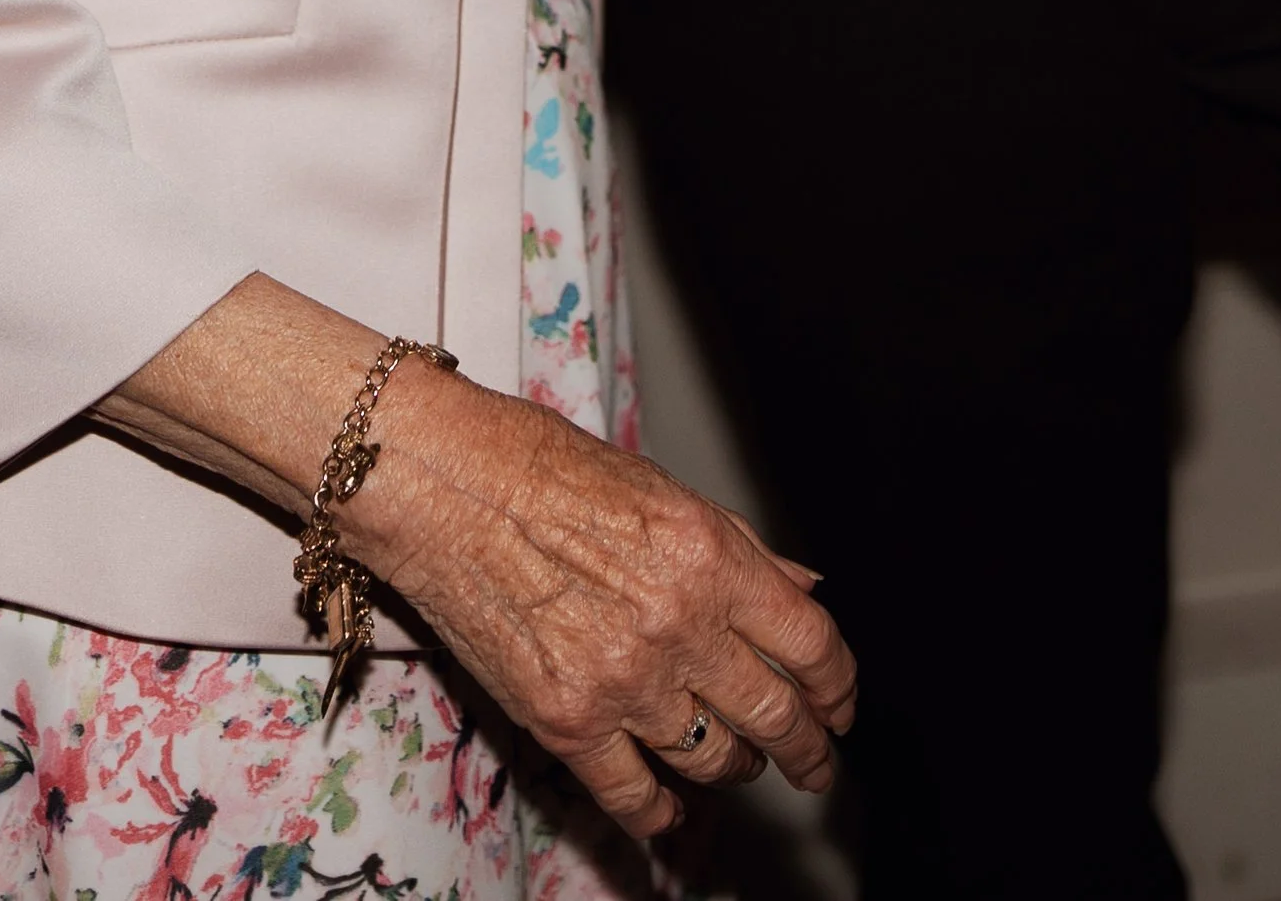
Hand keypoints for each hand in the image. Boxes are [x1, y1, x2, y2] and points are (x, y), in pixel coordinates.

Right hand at [106, 278, 853, 843]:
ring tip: (734, 761)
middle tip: (813, 764)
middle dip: (807, 750)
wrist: (441, 486)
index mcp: (709, 554)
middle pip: (776, 716)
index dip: (839, 687)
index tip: (840, 705)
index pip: (812, 644)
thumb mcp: (661, 491)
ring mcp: (622, 680)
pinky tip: (672, 809)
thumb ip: (739, 551)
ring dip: (734, 768)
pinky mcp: (566, 723)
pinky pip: (639, 796)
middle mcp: (677, 623)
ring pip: (715, 760)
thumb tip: (803, 590)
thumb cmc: (540, 467)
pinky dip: (664, 812)